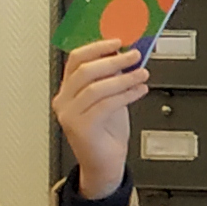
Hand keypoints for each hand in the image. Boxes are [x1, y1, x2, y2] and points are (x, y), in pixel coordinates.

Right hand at [52, 36, 150, 198]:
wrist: (105, 164)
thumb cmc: (106, 132)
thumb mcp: (110, 99)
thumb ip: (113, 79)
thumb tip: (126, 56)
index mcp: (68, 90)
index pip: (75, 60)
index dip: (96, 47)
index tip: (118, 41)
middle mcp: (64, 101)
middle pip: (85, 70)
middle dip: (113, 59)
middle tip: (134, 55)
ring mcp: (70, 115)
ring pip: (96, 87)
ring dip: (124, 77)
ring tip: (142, 73)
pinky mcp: (82, 127)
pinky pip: (106, 104)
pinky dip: (126, 94)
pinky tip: (139, 89)